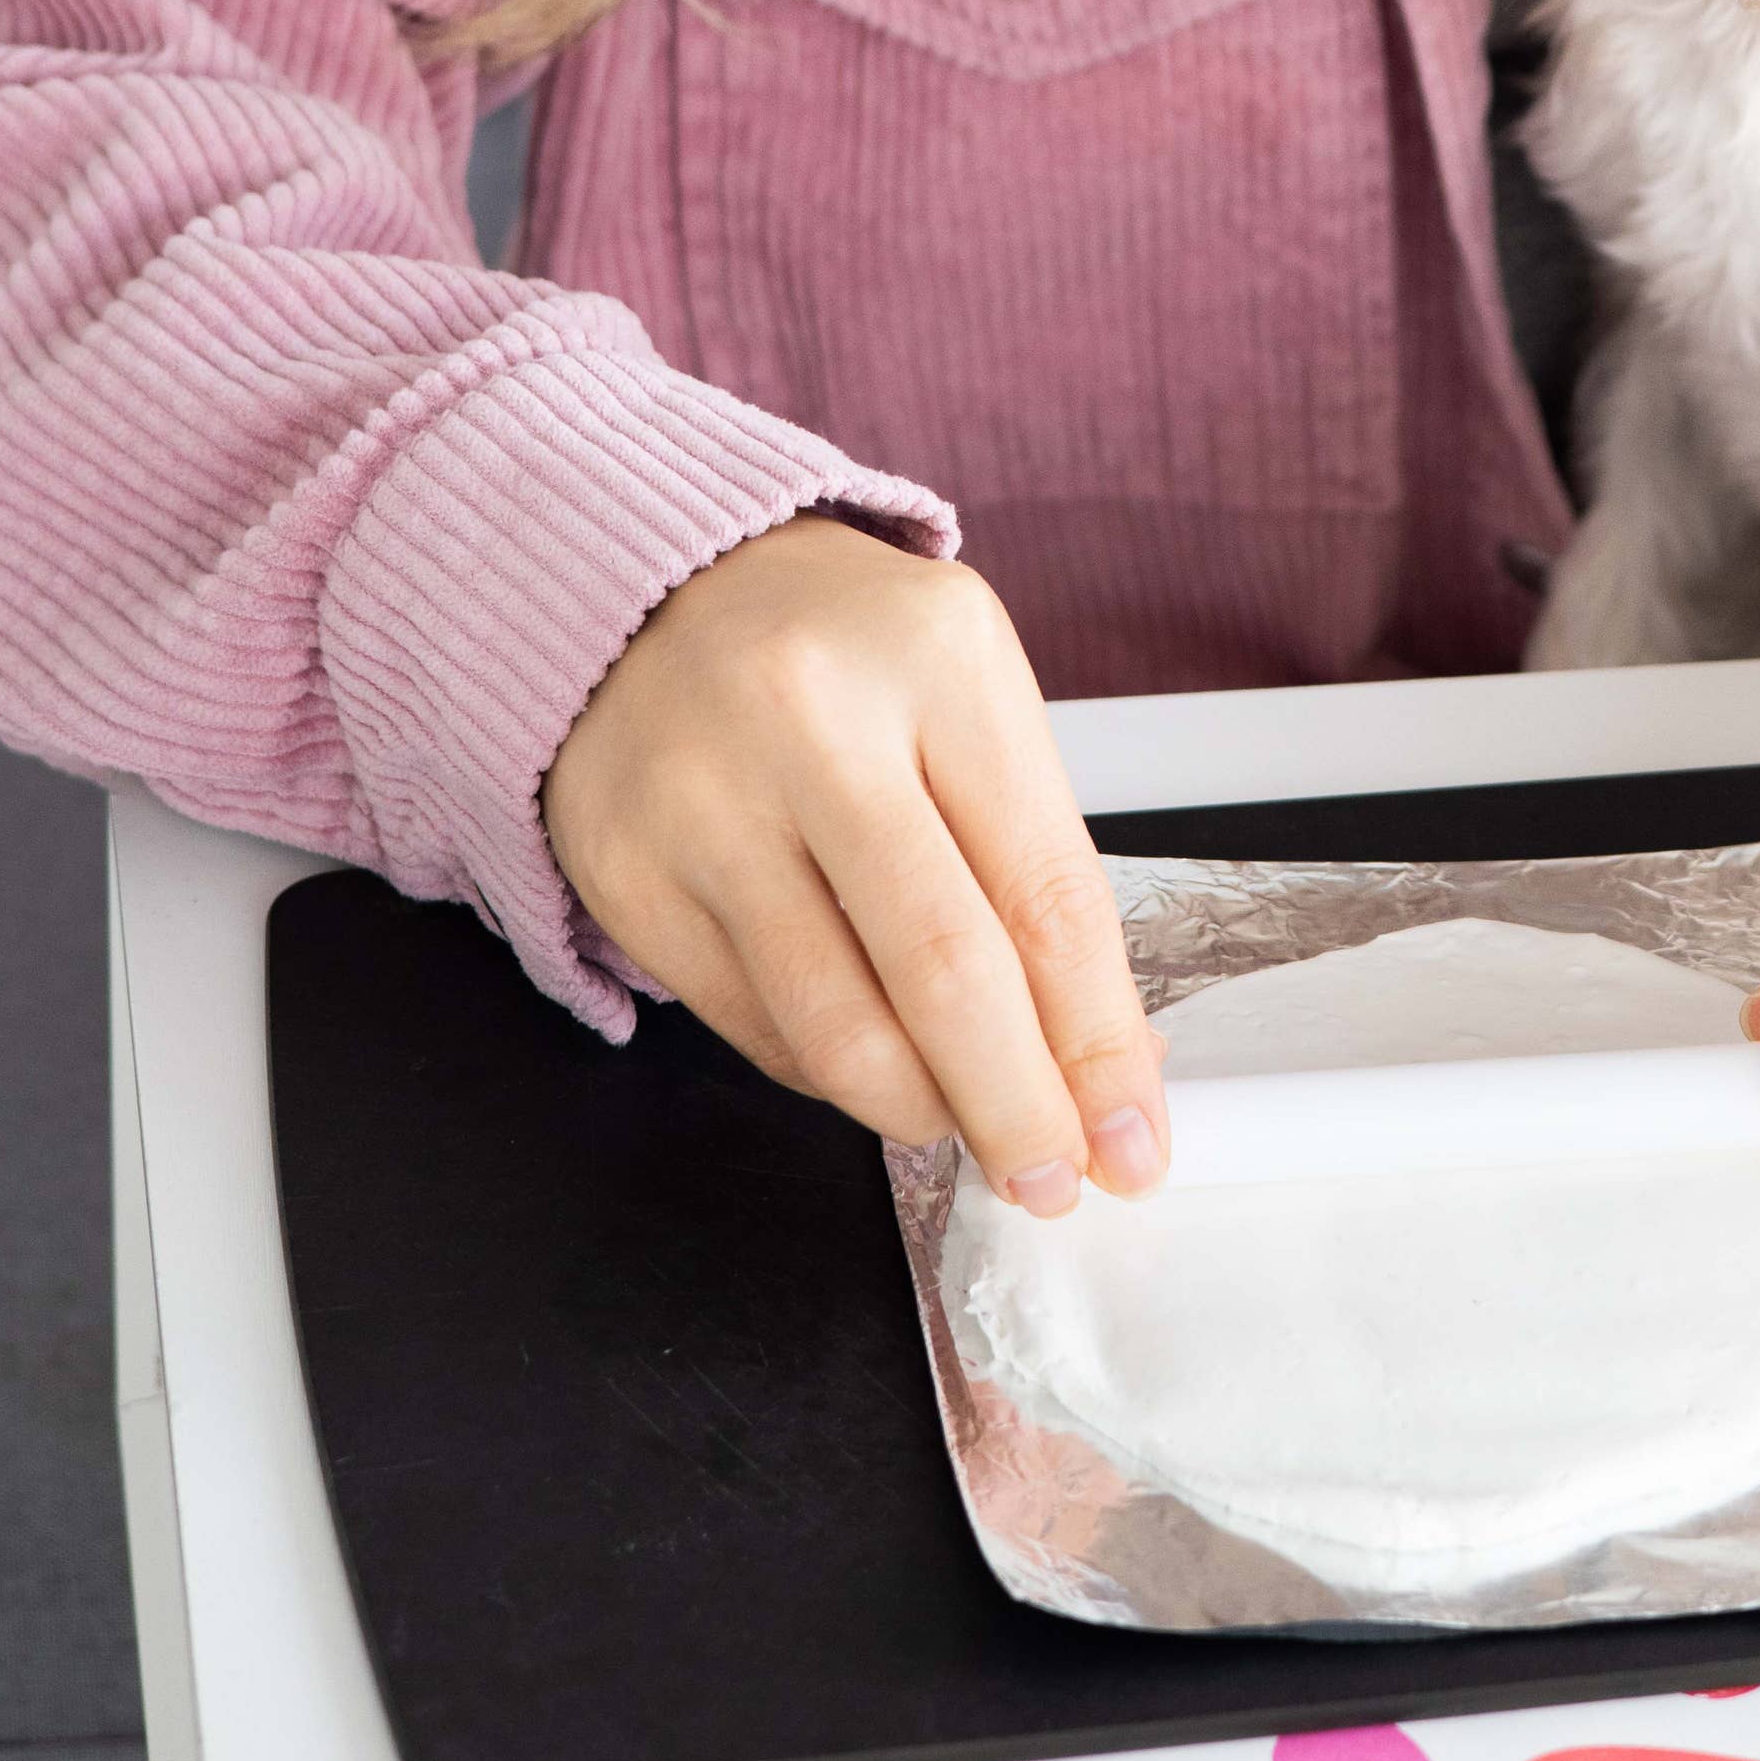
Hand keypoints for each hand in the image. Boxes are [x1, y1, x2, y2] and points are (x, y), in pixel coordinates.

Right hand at [543, 518, 1166, 1211]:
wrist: (648, 585)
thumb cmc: (840, 648)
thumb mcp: (966, 694)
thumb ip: (1031, 860)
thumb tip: (1098, 1051)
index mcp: (939, 658)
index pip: (1046, 890)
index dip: (1099, 1039)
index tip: (1132, 1132)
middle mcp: (814, 721)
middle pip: (945, 973)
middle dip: (1017, 1107)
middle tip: (1053, 1176)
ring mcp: (707, 801)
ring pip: (839, 1028)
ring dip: (922, 1111)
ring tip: (961, 1121)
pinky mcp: (628, 873)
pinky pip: (755, 1028)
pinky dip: (828, 1074)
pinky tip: (867, 1060)